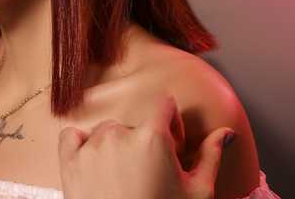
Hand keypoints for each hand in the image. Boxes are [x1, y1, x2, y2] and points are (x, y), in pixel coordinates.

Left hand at [58, 94, 233, 198]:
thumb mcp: (198, 193)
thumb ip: (211, 156)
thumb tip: (226, 133)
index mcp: (152, 137)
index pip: (163, 105)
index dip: (171, 124)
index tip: (172, 146)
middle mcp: (118, 134)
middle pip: (134, 124)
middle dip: (143, 142)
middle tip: (149, 173)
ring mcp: (91, 147)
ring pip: (106, 131)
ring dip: (115, 146)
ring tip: (124, 177)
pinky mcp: (68, 161)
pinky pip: (72, 136)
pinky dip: (81, 145)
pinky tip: (95, 165)